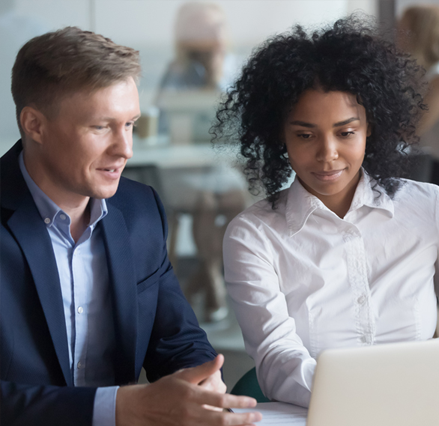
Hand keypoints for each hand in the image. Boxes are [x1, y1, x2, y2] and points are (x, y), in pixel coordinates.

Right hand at [115, 354, 261, 425]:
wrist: (142, 408)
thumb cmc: (164, 389)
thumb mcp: (184, 375)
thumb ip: (204, 369)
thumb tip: (220, 358)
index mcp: (192, 396)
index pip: (220, 400)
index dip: (238, 402)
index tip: (252, 402)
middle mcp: (191, 414)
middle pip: (221, 421)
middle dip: (242, 420)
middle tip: (257, 417)